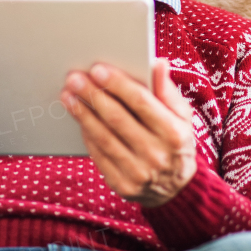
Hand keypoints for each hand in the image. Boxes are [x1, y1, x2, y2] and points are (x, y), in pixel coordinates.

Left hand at [61, 59, 195, 207]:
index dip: (118, 84)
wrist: (176, 188)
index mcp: (174, 133)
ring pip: (103, 137)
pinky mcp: (123, 185)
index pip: (142, 102)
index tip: (97, 69)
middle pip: (117, 118)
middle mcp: (157, 155)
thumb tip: (159, 63)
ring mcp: (139, 173)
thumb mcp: (181, 115)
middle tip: (74, 78)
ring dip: (82, 114)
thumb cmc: (176, 141)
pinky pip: (99, 155)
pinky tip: (78, 118)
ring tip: (69, 95)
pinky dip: (86, 134)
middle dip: (93, 95)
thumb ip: (167, 90)